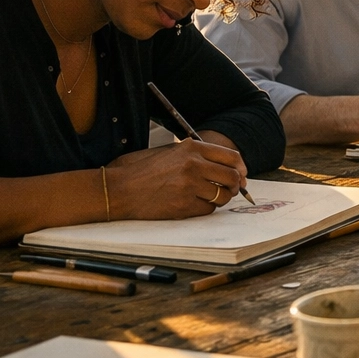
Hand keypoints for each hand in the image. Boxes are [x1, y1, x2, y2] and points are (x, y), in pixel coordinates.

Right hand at [106, 141, 249, 218]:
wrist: (117, 190)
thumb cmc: (138, 171)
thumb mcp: (167, 152)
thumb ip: (193, 154)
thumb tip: (221, 164)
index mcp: (191, 148)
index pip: (232, 156)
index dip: (240, 168)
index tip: (241, 174)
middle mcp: (194, 165)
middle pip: (233, 177)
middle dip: (236, 185)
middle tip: (231, 190)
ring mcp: (190, 186)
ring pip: (223, 195)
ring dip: (221, 198)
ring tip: (210, 197)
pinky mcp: (184, 206)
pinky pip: (208, 209)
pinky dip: (205, 209)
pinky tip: (194, 205)